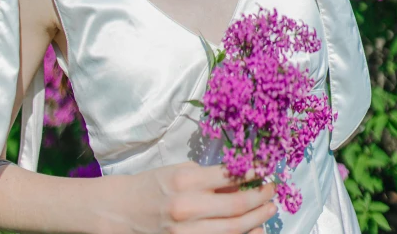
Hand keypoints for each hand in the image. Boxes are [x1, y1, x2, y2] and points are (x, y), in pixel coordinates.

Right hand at [93, 160, 276, 233]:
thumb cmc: (153, 184)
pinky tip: (253, 230)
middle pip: (236, 207)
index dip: (253, 172)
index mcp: (186, 182)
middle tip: (273, 191)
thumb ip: (209, 177)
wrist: (123, 211)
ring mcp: (186, 233)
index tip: (267, 169)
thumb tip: (241, 179)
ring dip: (256, 220)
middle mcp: (188, 209)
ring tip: (268, 209)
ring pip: (233, 230)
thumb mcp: (180, 171)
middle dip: (260, 198)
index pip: (229, 176)